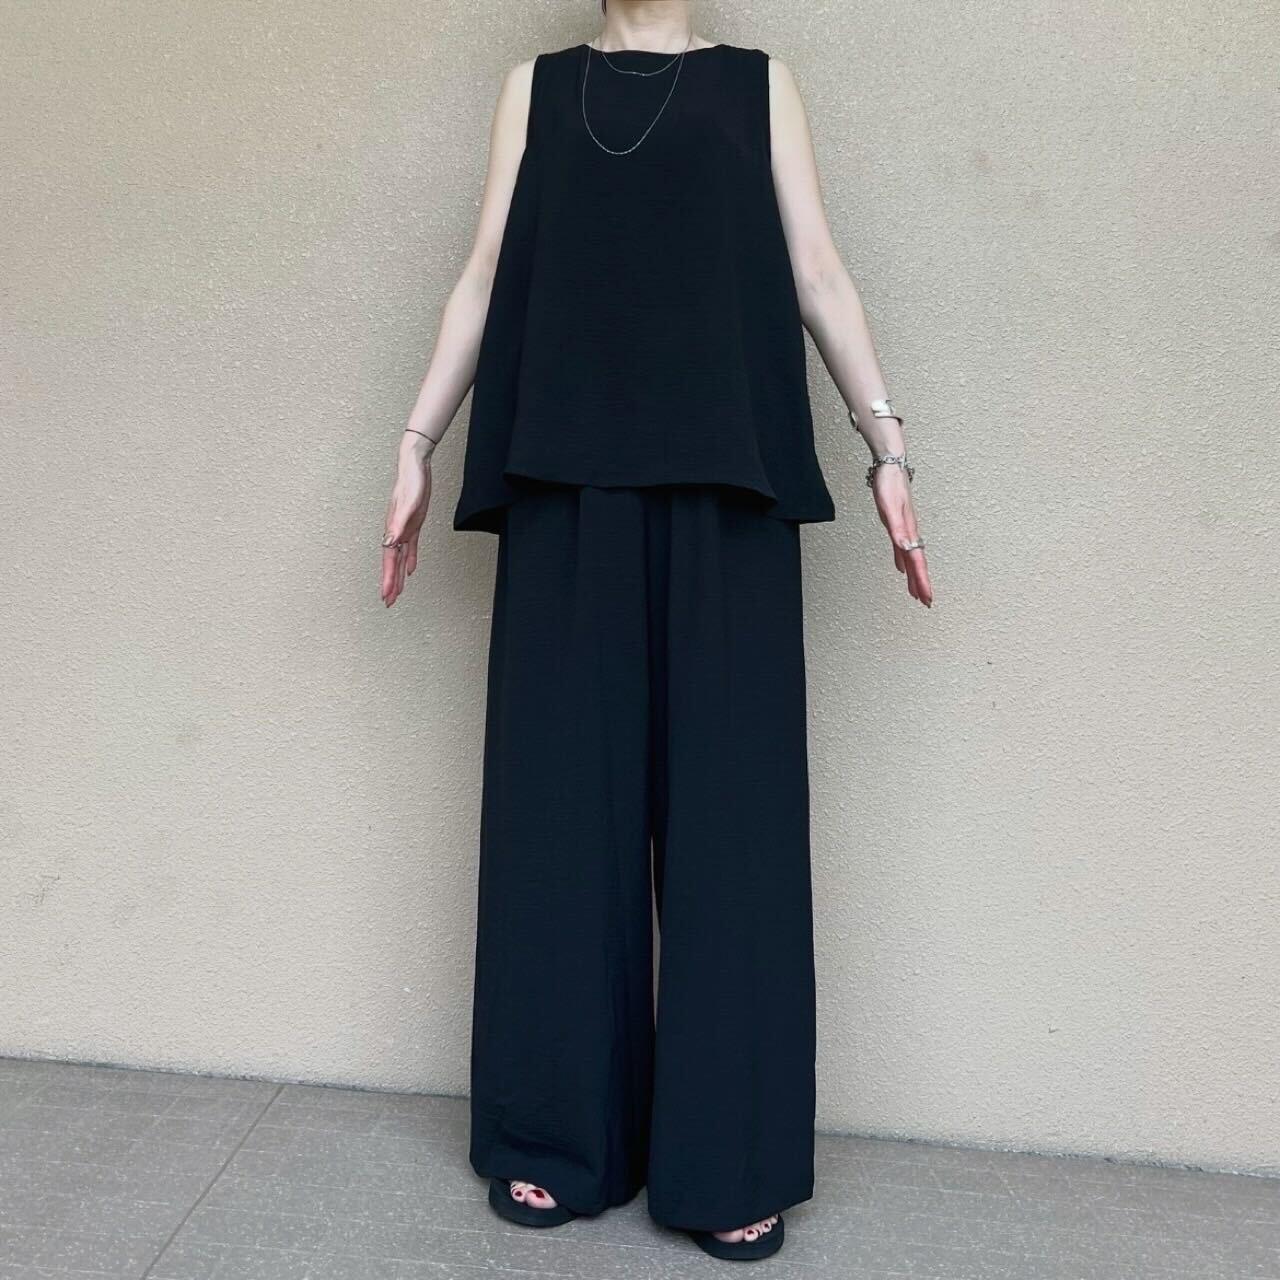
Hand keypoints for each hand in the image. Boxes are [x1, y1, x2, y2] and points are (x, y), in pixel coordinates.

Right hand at [380, 455, 431, 606]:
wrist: (416, 466)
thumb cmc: (411, 482)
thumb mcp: (408, 502)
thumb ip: (399, 523)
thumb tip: (390, 542)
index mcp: (393, 528)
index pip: (389, 559)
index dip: (388, 578)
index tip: (386, 595)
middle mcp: (396, 531)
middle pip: (392, 563)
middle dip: (390, 583)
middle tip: (388, 602)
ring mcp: (404, 528)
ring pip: (399, 558)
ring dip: (398, 576)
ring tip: (396, 593)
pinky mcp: (413, 524)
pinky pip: (410, 547)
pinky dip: (410, 559)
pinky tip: (410, 570)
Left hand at [870, 465, 932, 607]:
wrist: (889, 466)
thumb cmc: (889, 484)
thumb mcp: (889, 506)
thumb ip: (897, 528)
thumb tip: (905, 547)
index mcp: (908, 531)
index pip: (917, 561)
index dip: (921, 580)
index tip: (926, 597)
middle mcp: (908, 532)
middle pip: (917, 563)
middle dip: (922, 584)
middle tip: (926, 602)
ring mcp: (904, 529)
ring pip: (911, 558)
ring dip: (915, 576)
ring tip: (917, 592)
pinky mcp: (897, 525)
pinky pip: (902, 549)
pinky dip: (903, 561)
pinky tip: (902, 568)